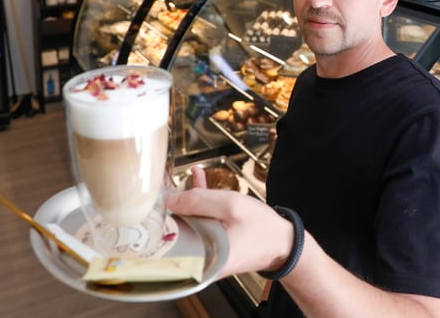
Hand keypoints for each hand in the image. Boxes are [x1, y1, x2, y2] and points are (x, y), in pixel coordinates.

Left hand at [166, 167, 292, 277]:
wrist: (284, 243)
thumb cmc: (263, 229)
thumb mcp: (231, 206)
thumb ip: (200, 200)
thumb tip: (170, 199)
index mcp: (203, 256)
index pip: (169, 238)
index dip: (161, 216)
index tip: (156, 197)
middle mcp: (201, 260)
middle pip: (177, 231)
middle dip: (173, 205)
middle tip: (167, 183)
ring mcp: (206, 254)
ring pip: (189, 225)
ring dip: (188, 202)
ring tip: (186, 179)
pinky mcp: (212, 247)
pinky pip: (200, 225)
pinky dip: (200, 207)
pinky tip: (198, 184)